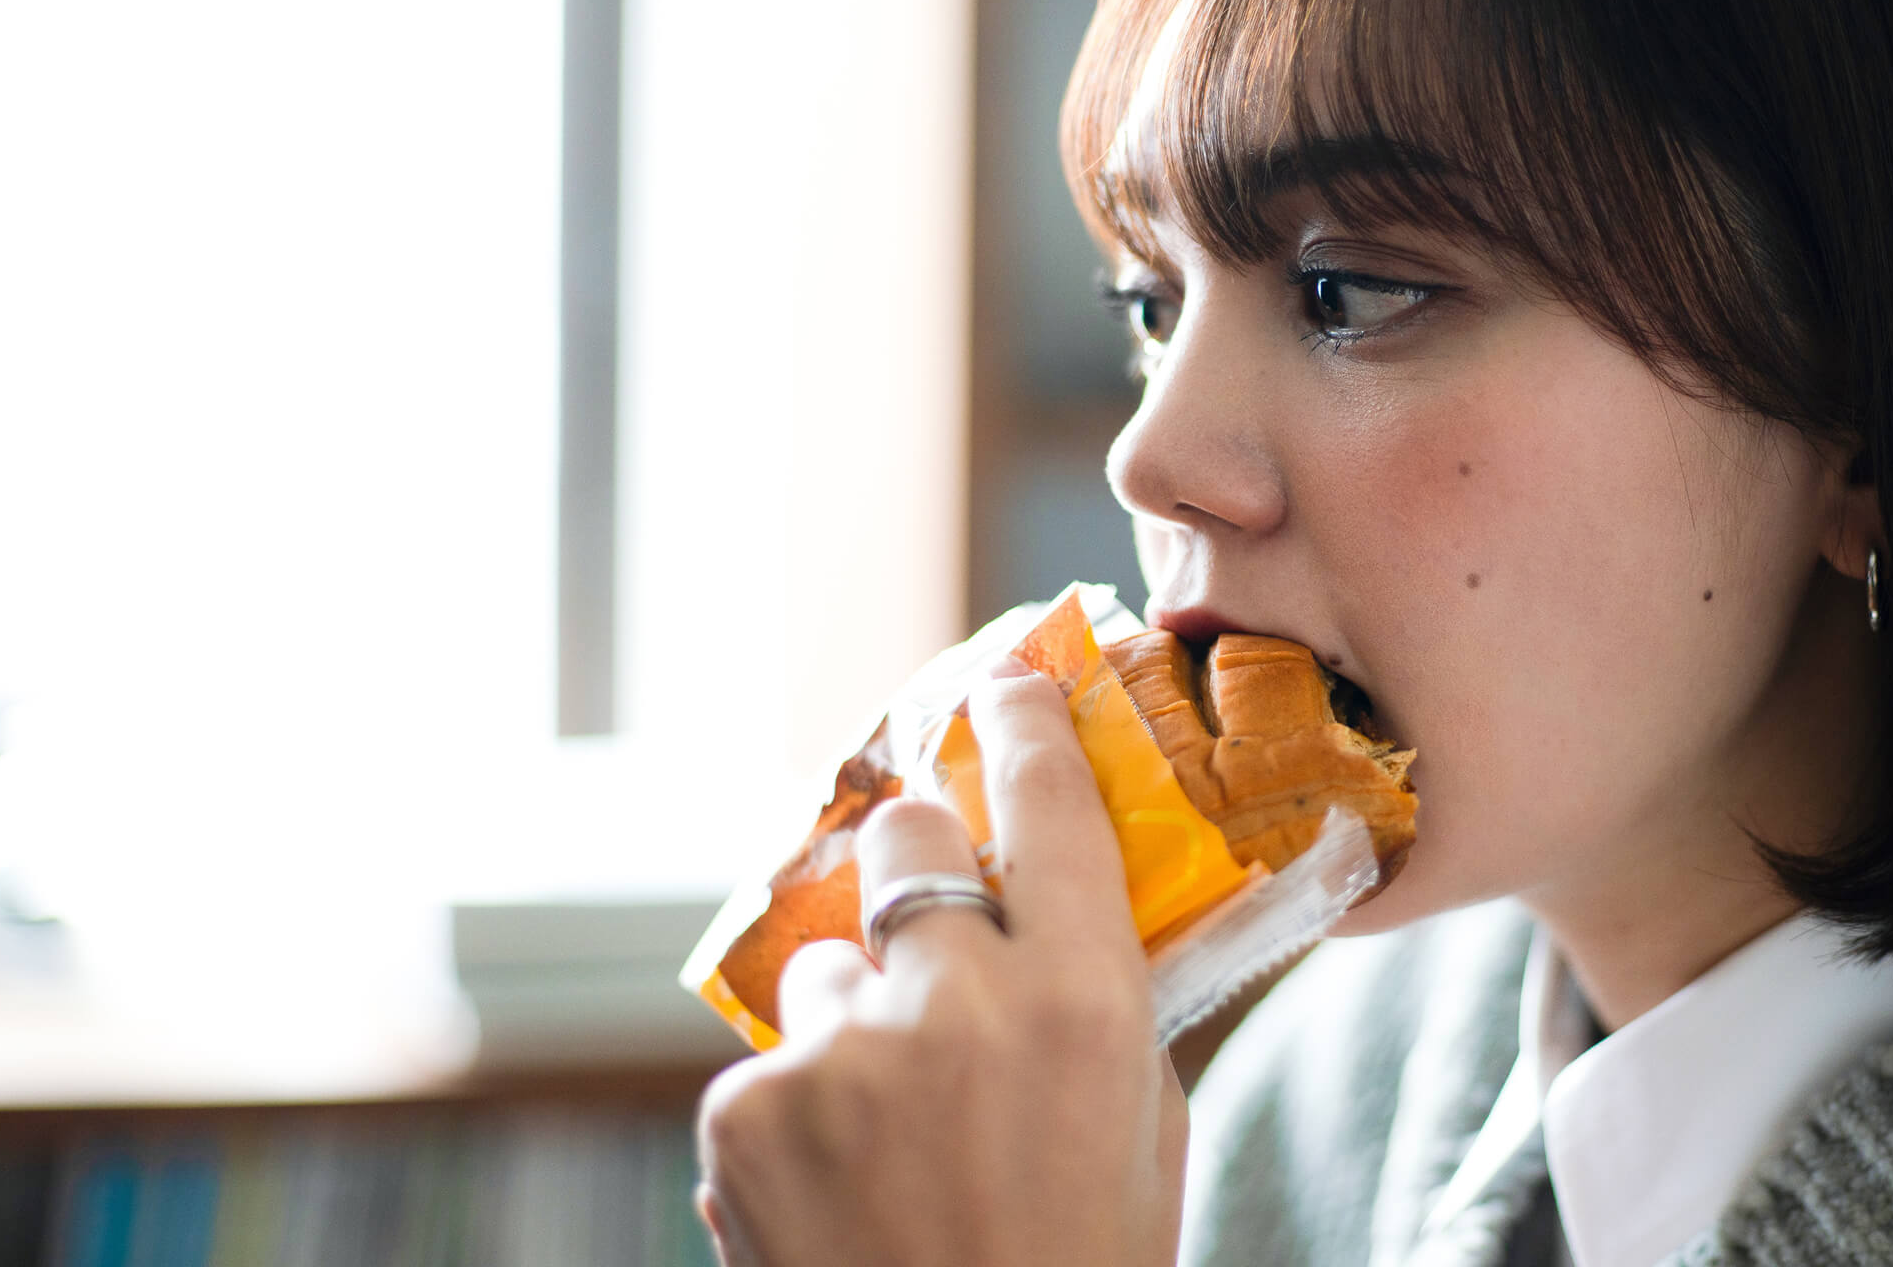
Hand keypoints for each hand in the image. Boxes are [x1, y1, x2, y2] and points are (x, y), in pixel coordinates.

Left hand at [695, 669, 1188, 1265]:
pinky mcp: (748, 1107)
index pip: (1045, 798)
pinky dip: (803, 1107)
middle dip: (915, 853)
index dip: (1021, 720)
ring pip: (828, 960)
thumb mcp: (1144, 1123)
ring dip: (857, 1013)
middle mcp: (956, 999)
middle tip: (930, 909)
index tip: (1004, 683)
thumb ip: (1101, 1000)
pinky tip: (843, 1184)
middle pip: (904, 829)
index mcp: (1084, 998)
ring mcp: (841, 1050)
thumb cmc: (1083, 1263)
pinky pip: (774, 1060)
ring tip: (893, 1127)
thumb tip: (1061, 899)